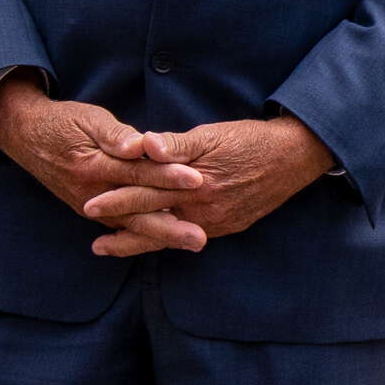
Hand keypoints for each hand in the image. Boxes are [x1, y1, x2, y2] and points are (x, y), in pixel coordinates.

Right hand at [0, 74, 208, 248]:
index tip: (197, 179)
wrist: (27, 138)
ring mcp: (92, 207)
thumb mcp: (87, 119)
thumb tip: (136, 146)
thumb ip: (114, 134)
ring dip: (162, 236)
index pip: (137, 173)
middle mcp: (93, 194)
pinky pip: (123, 226)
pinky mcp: (93, 210)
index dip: (168, 175)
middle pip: (137, 212)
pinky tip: (168, 240)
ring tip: (192, 243)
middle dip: (171, 227)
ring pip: (132, 225)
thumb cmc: (62, 123)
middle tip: (200, 238)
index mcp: (93, 167)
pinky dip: (145, 234)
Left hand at [80, 115, 332, 256]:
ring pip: (171, 236)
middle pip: (154, 223)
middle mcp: (204, 210)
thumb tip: (146, 146)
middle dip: (123, 234)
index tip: (89, 205)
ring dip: (142, 242)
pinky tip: (157, 240)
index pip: (146, 194)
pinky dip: (169, 239)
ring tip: (114, 249)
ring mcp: (217, 222)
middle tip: (95, 245)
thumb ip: (177, 143)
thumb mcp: (213, 135)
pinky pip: (191, 235)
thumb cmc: (251, 139)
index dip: (117, 200)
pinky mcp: (229, 225)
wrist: (295, 156)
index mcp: (195, 185)